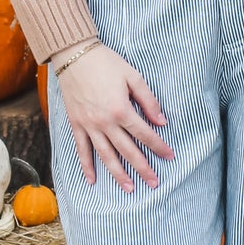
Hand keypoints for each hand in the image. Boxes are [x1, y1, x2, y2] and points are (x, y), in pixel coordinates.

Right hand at [54, 44, 174, 190]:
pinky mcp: (76, 124)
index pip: (145, 134)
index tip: (170, 156)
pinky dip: (87, 166)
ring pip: (106, 155)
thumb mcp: (133, 76)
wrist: (73, 55)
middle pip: (127, 151)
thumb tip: (162, 122)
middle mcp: (105, 122)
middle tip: (154, 183)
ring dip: (118, 174)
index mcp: (121, 110)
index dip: (159, 146)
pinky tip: (92, 180)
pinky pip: (82, 149)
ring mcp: (89, 125)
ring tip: (129, 188)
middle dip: (143, 168)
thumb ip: (148, 100)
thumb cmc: (105, 62)